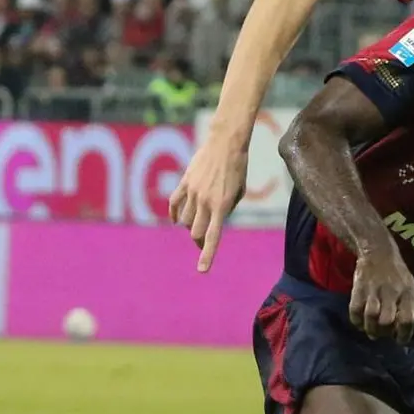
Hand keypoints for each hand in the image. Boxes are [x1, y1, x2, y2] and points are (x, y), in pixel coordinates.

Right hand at [169, 132, 248, 272]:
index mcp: (222, 206)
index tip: (202, 270)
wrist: (225, 143)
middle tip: (203, 244)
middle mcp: (206, 201)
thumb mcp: (239, 192)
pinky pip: (175, 203)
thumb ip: (226, 209)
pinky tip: (176, 219)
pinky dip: (175, 214)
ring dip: (190, 226)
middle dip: (199, 242)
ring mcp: (193, 192)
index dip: (207, 256)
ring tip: (197, 224)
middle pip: (195, 232)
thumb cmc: (237, 168)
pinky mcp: (185, 182)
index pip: (213, 237)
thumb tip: (212, 221)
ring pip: (185, 220)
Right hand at [349, 244, 413, 343]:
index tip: (399, 340)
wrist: (378, 252)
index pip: (407, 320)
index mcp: (408, 293)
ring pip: (370, 317)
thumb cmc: (398, 275)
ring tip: (372, 331)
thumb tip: (403, 330)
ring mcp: (373, 291)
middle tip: (383, 333)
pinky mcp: (358, 289)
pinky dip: (356, 321)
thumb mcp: (412, 288)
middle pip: (387, 321)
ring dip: (370, 329)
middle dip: (384, 332)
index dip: (404, 335)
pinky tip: (361, 321)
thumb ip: (410, 308)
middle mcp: (391, 292)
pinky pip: (355, 311)